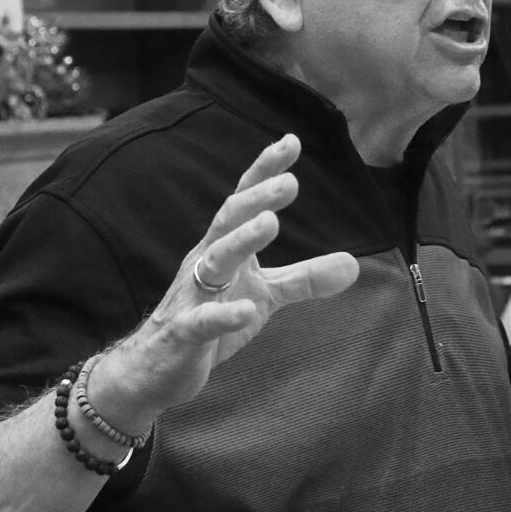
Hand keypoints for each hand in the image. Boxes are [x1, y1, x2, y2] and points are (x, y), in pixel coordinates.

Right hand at [87, 134, 358, 426]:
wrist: (155, 370)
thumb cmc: (211, 322)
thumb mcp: (264, 296)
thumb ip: (305, 278)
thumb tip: (355, 264)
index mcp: (224, 248)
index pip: (244, 201)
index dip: (265, 171)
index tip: (292, 141)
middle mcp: (205, 262)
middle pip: (229, 221)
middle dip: (256, 199)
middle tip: (289, 182)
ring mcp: (192, 296)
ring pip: (214, 261)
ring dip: (241, 241)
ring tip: (270, 223)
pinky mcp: (184, 334)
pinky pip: (203, 322)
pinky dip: (224, 315)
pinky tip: (247, 311)